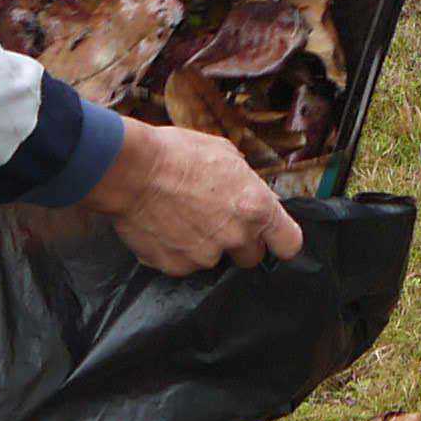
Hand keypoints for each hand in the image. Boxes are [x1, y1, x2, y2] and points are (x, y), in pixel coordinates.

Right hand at [87, 119, 303, 273]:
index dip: (280, 241)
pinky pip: (183, 264)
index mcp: (256, 207)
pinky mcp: (176, 267)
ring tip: (180, 216)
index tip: (270, 237)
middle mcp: (236, 236)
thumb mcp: (224, 153)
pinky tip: (163, 226)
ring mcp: (206, 256)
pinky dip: (176, 250)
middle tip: (216, 220)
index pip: (289, 243)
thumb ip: (246, 182)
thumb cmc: (177, 154)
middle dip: (239, 244)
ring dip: (203, 244)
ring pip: (213, 259)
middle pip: (251, 257)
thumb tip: (253, 192)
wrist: (132, 170)